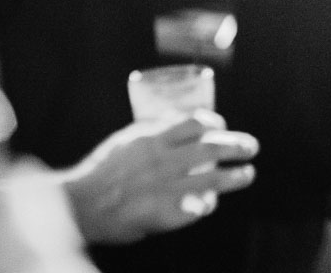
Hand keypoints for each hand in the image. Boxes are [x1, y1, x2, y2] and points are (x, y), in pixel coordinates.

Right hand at [60, 110, 257, 244]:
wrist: (78, 203)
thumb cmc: (101, 171)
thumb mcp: (126, 139)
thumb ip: (152, 130)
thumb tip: (176, 118)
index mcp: (153, 139)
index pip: (196, 124)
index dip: (215, 123)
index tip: (222, 126)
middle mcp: (163, 160)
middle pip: (211, 148)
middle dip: (236, 146)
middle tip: (251, 147)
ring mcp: (164, 187)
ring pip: (210, 179)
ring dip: (233, 177)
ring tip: (247, 175)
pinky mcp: (161, 212)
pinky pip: (193, 208)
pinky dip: (205, 205)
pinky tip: (210, 205)